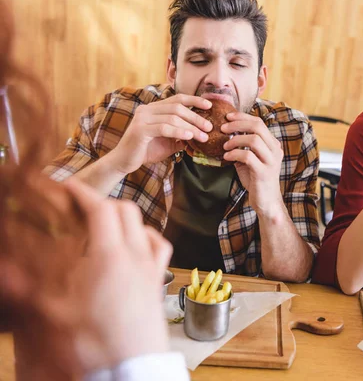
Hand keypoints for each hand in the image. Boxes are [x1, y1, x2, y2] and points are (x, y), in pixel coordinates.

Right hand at [0, 176, 172, 377]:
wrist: (133, 368)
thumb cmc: (94, 343)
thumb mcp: (55, 315)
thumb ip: (27, 289)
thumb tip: (4, 269)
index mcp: (109, 256)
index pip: (100, 209)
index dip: (83, 194)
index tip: (68, 188)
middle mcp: (136, 255)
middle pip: (126, 210)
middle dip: (103, 203)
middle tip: (81, 209)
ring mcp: (152, 268)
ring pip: (145, 226)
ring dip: (126, 218)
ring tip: (106, 226)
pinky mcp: (159, 283)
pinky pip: (160, 248)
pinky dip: (147, 237)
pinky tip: (136, 246)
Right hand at [109, 94, 212, 173]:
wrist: (124, 162)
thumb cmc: (146, 151)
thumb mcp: (168, 142)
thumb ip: (181, 135)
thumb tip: (200, 133)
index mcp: (153, 109)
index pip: (177, 99)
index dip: (194, 100)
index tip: (209, 105)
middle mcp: (147, 110)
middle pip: (177, 108)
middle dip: (196, 117)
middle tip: (209, 127)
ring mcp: (142, 118)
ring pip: (173, 118)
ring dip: (191, 127)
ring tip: (203, 136)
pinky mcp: (140, 129)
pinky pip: (164, 128)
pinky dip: (178, 132)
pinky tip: (189, 137)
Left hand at [221, 111, 284, 215]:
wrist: (266, 202)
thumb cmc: (256, 180)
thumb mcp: (250, 159)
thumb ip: (243, 146)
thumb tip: (226, 133)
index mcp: (273, 144)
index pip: (259, 122)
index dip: (242, 117)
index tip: (228, 117)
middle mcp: (275, 150)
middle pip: (258, 126)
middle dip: (238, 124)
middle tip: (223, 128)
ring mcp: (271, 161)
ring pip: (254, 140)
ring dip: (235, 140)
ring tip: (225, 146)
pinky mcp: (264, 172)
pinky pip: (248, 156)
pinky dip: (234, 154)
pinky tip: (226, 157)